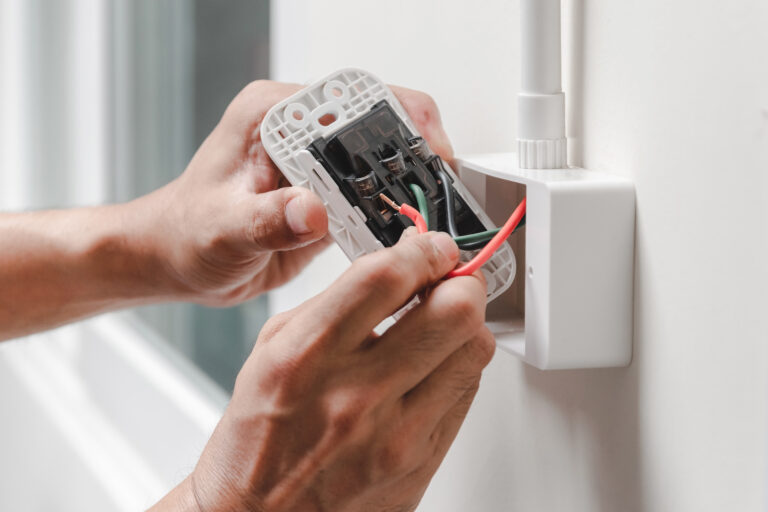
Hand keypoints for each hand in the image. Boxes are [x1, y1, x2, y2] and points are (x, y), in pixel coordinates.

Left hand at [130, 80, 454, 305]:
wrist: (175, 259)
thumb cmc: (184, 233)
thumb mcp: (221, 228)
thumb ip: (266, 220)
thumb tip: (312, 211)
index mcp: (275, 115)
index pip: (356, 97)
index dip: (402, 117)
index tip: (428, 154)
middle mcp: (301, 133)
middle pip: (381, 127)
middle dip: (416, 157)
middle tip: (434, 194)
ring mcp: (317, 166)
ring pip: (384, 165)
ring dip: (408, 189)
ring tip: (427, 219)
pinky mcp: (326, 198)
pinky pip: (373, 201)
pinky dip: (393, 217)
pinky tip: (403, 236)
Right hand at [151, 232, 493, 511]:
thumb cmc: (258, 438)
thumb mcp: (274, 349)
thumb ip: (337, 302)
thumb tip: (397, 264)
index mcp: (307, 357)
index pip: (388, 278)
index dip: (423, 249)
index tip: (430, 246)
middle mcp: (355, 397)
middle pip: (454, 311)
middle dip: (460, 278)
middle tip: (448, 276)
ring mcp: (395, 436)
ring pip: (474, 352)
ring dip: (464, 323)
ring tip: (441, 321)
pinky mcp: (421, 463)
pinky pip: (467, 394)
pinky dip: (457, 367)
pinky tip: (431, 366)